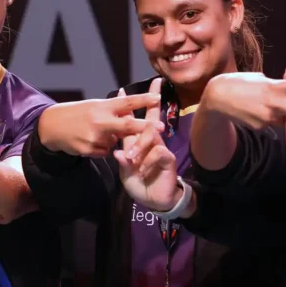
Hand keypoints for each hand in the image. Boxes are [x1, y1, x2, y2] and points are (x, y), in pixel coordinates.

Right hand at [36, 87, 163, 156]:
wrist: (52, 126)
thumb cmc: (78, 113)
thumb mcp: (95, 106)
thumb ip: (114, 110)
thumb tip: (132, 114)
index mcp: (102, 106)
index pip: (126, 102)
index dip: (143, 100)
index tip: (158, 98)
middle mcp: (100, 120)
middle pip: (127, 125)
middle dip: (145, 127)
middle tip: (161, 127)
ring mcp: (94, 136)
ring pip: (115, 141)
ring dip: (112, 139)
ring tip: (96, 132)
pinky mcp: (89, 149)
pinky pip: (105, 151)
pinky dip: (103, 147)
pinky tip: (90, 140)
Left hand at [113, 79, 180, 211]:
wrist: (153, 200)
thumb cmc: (139, 183)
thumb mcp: (126, 172)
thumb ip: (122, 161)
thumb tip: (117, 153)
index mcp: (137, 142)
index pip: (132, 120)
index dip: (128, 105)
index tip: (121, 89)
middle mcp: (150, 141)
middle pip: (149, 118)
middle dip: (151, 100)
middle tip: (155, 87)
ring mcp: (160, 148)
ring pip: (151, 134)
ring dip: (140, 145)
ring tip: (132, 159)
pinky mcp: (168, 158)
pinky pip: (158, 152)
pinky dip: (148, 161)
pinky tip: (142, 170)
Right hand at [201, 58, 285, 132]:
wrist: (216, 98)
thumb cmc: (239, 82)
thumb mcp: (262, 80)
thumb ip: (278, 86)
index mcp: (277, 87)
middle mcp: (276, 104)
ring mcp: (268, 118)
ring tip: (260, 102)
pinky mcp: (261, 128)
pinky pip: (273, 123)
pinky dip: (268, 117)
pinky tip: (251, 110)